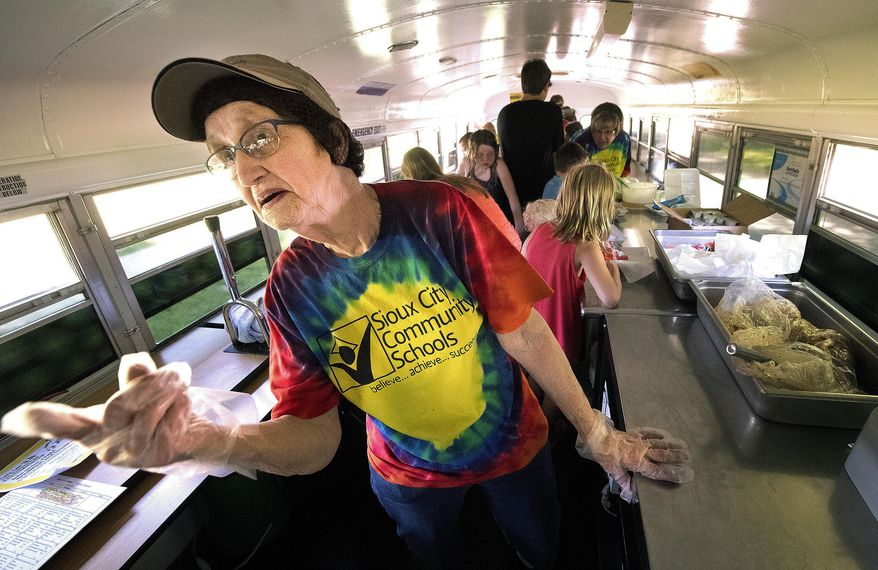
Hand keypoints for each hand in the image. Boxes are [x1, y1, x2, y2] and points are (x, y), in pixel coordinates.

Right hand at [1, 353, 235, 470]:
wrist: (201, 439)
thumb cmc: (166, 415)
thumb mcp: (146, 389)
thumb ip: (135, 375)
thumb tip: (131, 362)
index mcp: (96, 428)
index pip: (61, 425)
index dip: (37, 420)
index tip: (11, 420)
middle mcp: (107, 445)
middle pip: (117, 404)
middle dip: (149, 383)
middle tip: (171, 376)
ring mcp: (131, 454)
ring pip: (148, 408)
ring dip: (171, 390)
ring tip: (178, 393)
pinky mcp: (157, 455)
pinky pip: (169, 415)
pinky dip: (182, 404)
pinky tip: (183, 413)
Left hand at [575, 411, 692, 502]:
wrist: (599, 436)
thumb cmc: (605, 455)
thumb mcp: (613, 471)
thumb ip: (624, 482)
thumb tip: (631, 495)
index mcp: (638, 462)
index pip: (658, 471)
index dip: (671, 473)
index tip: (684, 474)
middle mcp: (642, 452)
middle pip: (662, 455)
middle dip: (676, 457)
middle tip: (689, 458)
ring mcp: (639, 441)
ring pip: (659, 444)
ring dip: (671, 445)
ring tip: (683, 446)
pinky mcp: (634, 434)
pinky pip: (649, 434)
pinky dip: (657, 434)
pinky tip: (664, 435)